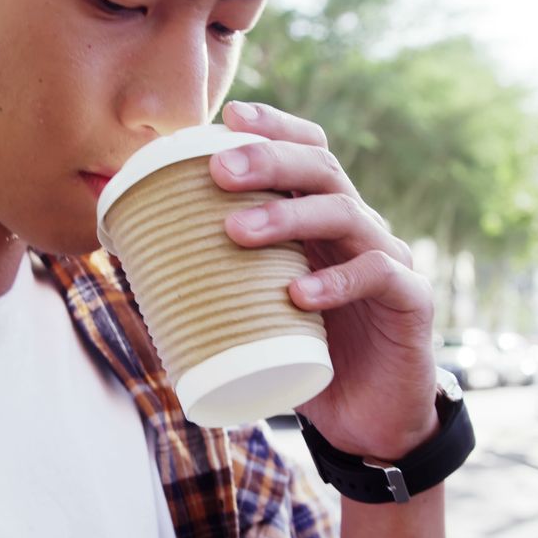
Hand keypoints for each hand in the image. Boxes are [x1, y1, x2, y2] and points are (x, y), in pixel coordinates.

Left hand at [211, 101, 439, 461]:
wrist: (367, 420)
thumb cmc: (305, 355)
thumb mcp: (256, 310)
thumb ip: (214, 279)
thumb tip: (127, 258)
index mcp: (321, 220)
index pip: (308, 152)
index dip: (275, 127)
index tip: (230, 117)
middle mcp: (357, 228)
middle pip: (322, 169)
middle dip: (270, 159)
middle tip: (219, 170)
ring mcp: (388, 259)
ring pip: (345, 213)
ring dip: (288, 215)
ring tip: (236, 230)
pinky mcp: (409, 300)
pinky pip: (377, 275)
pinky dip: (336, 280)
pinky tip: (300, 294)